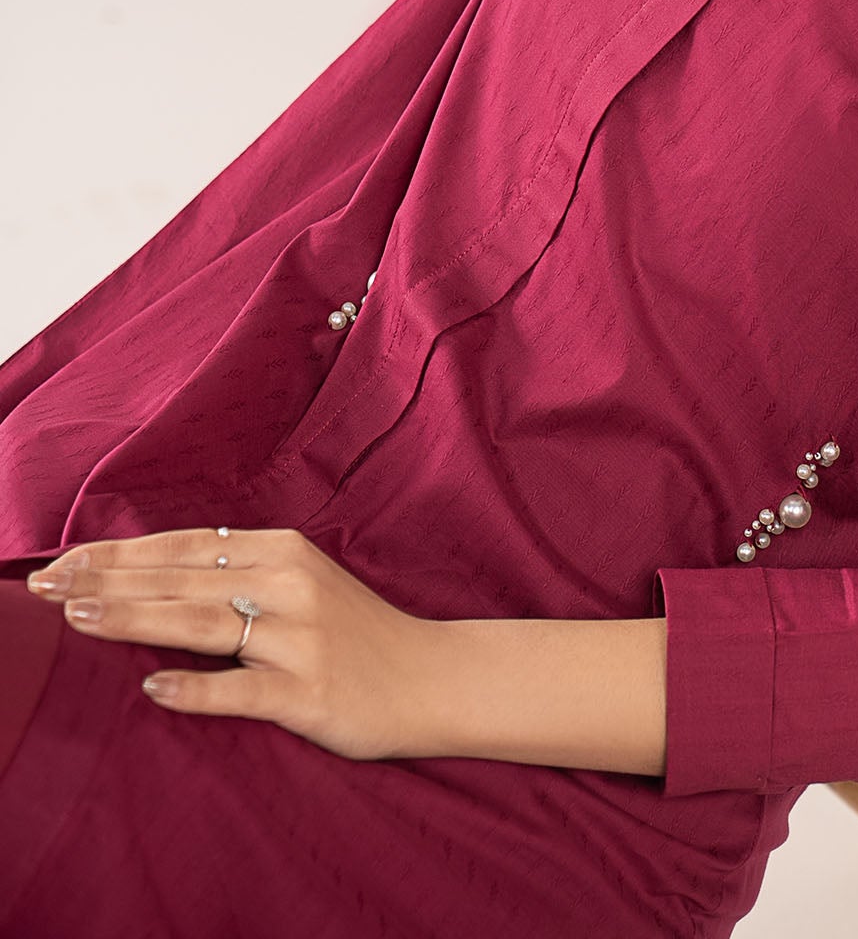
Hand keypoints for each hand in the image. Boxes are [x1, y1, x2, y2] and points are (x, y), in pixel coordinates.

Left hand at [26, 525, 442, 759]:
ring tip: (78, 618)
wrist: (431, 677)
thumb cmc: (357, 632)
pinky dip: (194, 689)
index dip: (119, 553)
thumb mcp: (301, 582)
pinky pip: (239, 691)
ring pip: (201, 624)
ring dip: (133, 620)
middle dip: (106, 581)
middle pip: (181, 579)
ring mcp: (298, 637)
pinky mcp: (307, 690)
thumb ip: (240, 572)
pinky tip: (153, 689)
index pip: (183, 547)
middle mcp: (288, 583)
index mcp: (282, 550)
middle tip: (45, 587)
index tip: (62, 562)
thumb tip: (157, 571)